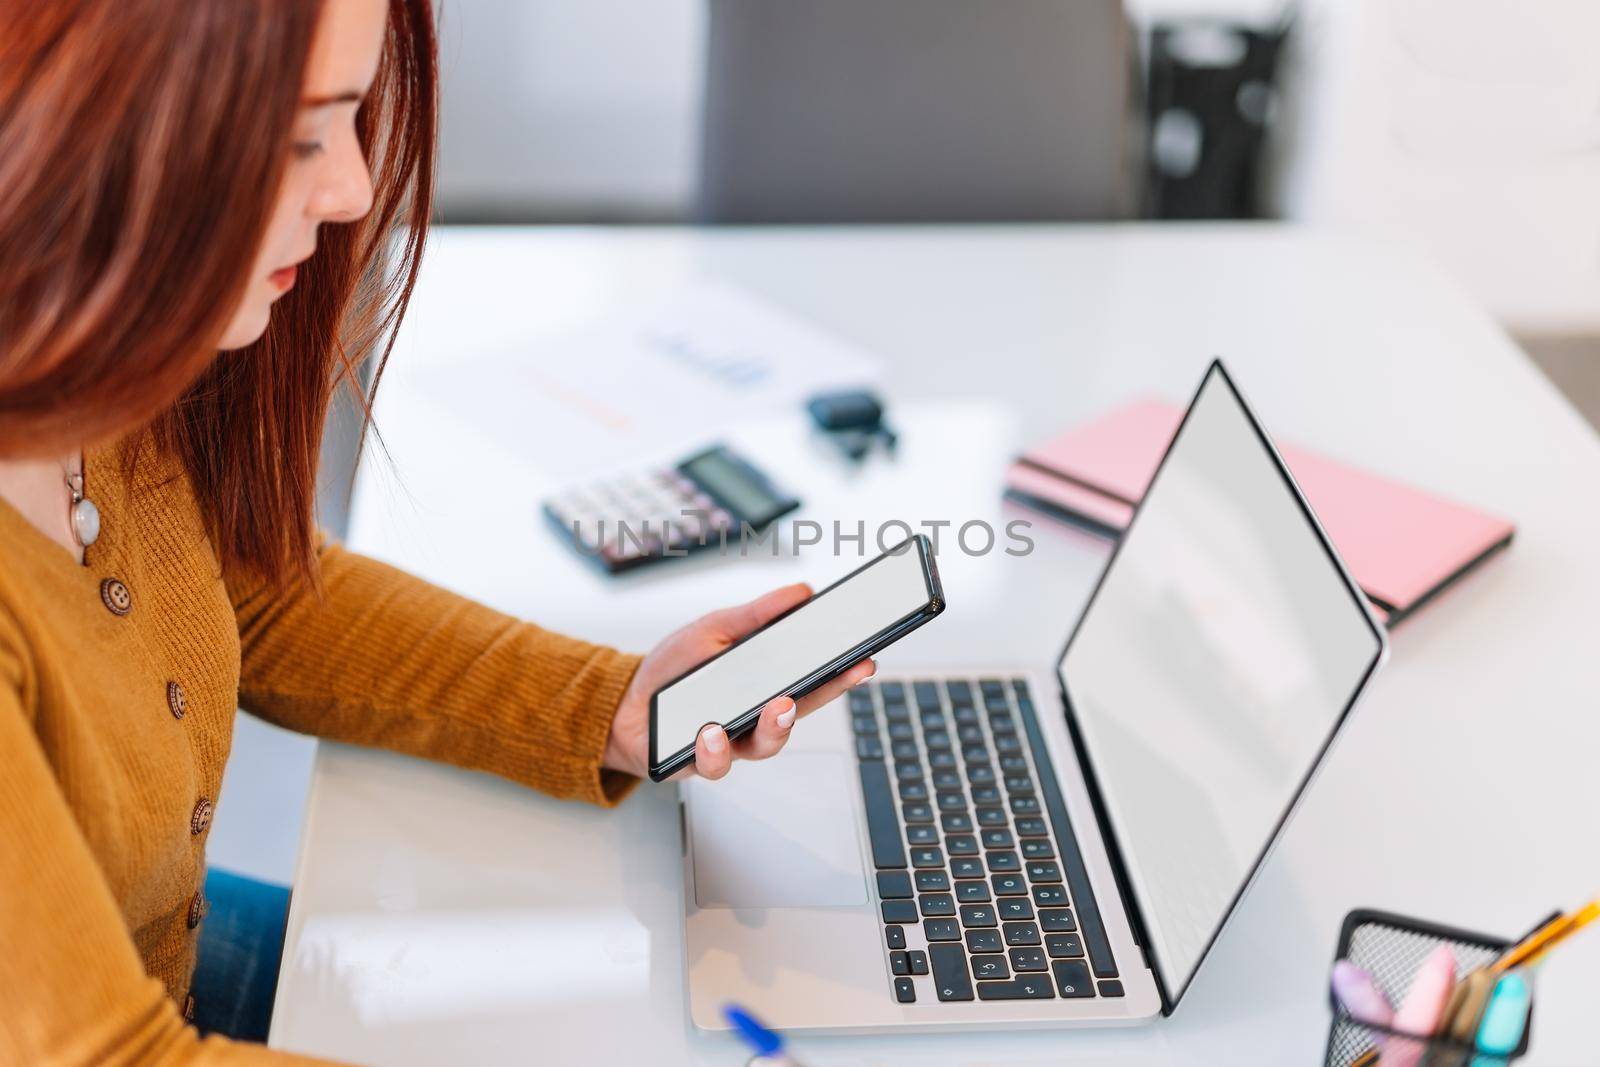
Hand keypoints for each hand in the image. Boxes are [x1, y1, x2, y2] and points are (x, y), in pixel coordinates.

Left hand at [603, 583, 876, 781]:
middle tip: (840, 675)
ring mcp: (730, 744)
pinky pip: (713, 763)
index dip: (843, 674)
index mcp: (764, 685)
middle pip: (800, 713)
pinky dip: (713, 746)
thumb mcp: (714, 630)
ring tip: (776, 705)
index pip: (813, 681)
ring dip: (774, 727)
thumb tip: (801, 592)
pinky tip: (711, 730)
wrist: (622, 703)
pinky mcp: (697, 762)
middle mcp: (754, 718)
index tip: (867, 660)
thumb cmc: (673, 669)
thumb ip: (756, 616)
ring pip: (764, 746)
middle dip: (825, 695)